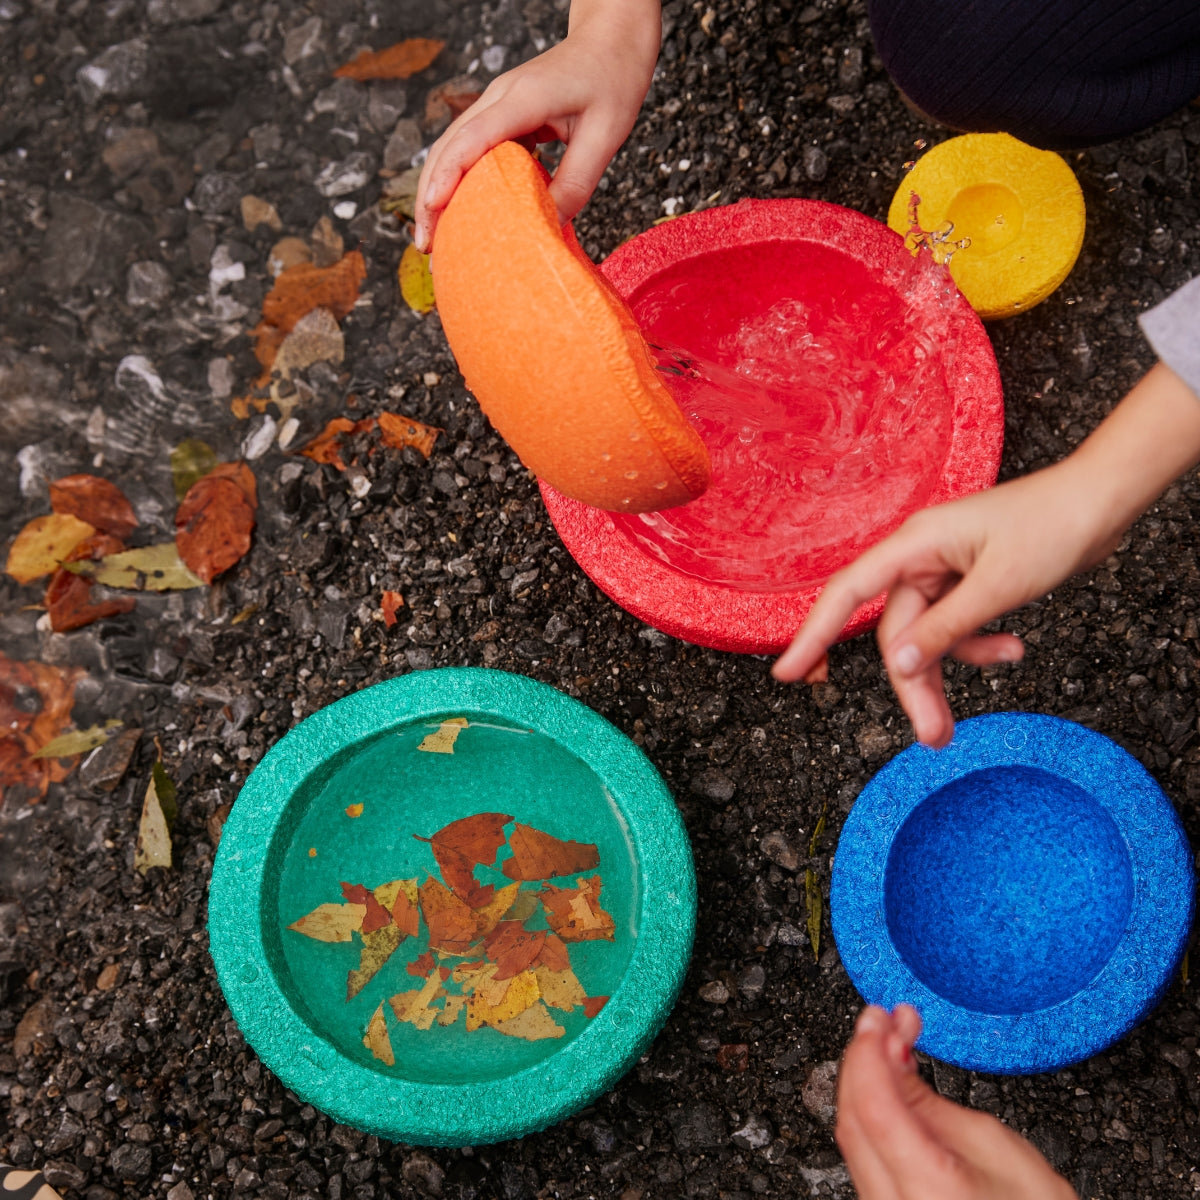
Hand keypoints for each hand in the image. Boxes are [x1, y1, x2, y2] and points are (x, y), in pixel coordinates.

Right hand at [414, 0, 660, 250]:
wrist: (609, 40)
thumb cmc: (612, 81)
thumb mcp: (606, 136)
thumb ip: (577, 181)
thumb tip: (548, 226)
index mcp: (525, 97)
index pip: (475, 136)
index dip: (450, 173)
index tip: (432, 207)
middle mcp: (500, 96)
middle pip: (449, 146)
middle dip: (431, 196)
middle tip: (425, 245)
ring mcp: (495, 104)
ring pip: (452, 148)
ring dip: (437, 192)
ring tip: (432, 238)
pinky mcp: (500, 115)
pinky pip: (468, 150)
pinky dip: (456, 182)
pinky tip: (457, 214)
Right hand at [773, 462, 1105, 747]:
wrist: (1103, 499)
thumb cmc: (1053, 525)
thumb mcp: (998, 585)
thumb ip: (946, 627)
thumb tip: (899, 665)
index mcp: (915, 544)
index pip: (847, 592)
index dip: (813, 634)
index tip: (788, 674)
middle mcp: (920, 556)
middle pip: (896, 631)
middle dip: (913, 684)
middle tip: (932, 736)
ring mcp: (944, 570)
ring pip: (926, 636)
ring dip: (947, 675)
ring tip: (960, 722)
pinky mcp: (967, 582)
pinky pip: (955, 627)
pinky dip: (976, 647)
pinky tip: (1012, 650)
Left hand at [837, 1005, 1077, 1199]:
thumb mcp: (998, 1148)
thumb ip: (932, 1103)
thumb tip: (891, 1055)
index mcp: (931, 1193)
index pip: (875, 1109)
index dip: (870, 1053)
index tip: (877, 1018)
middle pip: (854, 1120)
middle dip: (865, 1059)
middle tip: (886, 1021)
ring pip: (853, 1137)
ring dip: (865, 1082)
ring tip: (891, 1044)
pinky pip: (864, 1158)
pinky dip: (871, 1114)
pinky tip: (887, 1087)